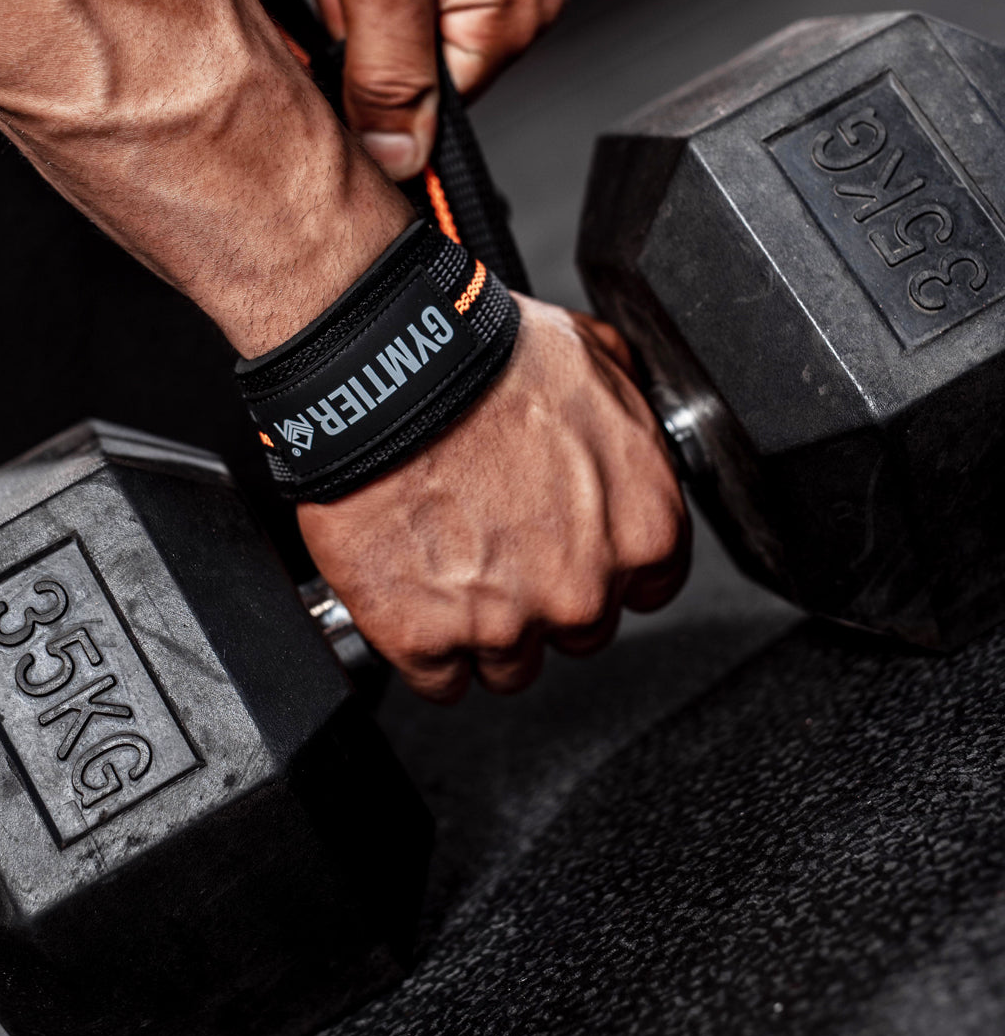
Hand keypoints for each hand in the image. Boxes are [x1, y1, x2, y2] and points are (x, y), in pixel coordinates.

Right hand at [298, 296, 690, 701]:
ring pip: (509, 666)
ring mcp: (503, 623)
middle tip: (499, 543)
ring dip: (482, 628)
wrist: (388, 375)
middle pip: (577, 630)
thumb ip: (627, 412)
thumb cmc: (485, 361)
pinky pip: (439, 678)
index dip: (604, 562)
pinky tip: (412, 596)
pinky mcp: (424, 639)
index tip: (572, 544)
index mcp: (641, 528)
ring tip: (447, 568)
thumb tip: (626, 420)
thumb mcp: (594, 357)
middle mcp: (582, 589)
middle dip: (543, 595)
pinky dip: (423, 645)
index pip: (648, 586)